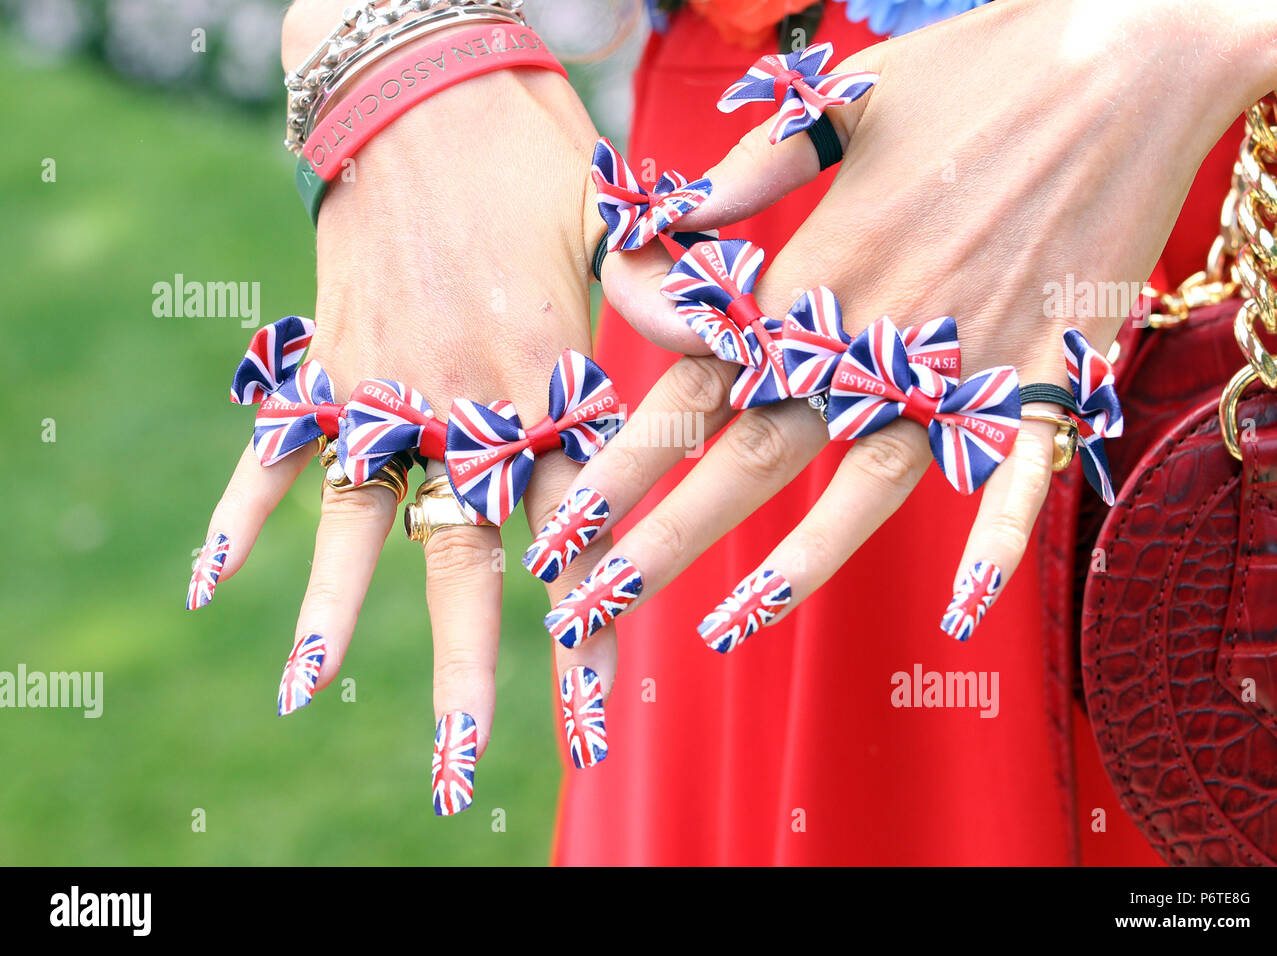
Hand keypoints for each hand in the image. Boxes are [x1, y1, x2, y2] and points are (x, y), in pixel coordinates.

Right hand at [185, 1, 702, 807]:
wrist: (419, 80)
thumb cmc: (530, 148)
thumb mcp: (613, 216)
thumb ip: (665, 296)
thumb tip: (736, 345)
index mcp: (543, 378)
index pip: (572, 530)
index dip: (585, 624)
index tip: (590, 713)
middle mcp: (461, 401)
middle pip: (465, 557)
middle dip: (467, 667)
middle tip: (461, 763)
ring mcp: (384, 384)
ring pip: (358, 519)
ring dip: (331, 609)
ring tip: (304, 694)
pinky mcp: (327, 358)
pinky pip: (277, 444)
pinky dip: (242, 508)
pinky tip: (215, 583)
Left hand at [523, 0, 1276, 646]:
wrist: (1128, 58)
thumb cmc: (976, 69)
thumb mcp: (841, 105)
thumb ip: (746, 177)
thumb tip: (662, 226)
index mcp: (820, 272)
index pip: (698, 386)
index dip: (622, 459)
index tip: (563, 518)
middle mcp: (879, 334)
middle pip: (754, 454)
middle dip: (664, 535)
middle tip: (594, 605)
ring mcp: (966, 363)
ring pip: (866, 488)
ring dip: (793, 564)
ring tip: (727, 627)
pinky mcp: (1048, 375)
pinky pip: (1018, 475)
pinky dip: (997, 542)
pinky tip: (969, 612)